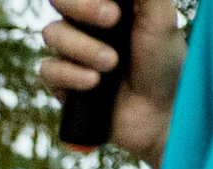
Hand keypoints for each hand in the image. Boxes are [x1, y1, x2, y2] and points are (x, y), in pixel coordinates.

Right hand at [40, 0, 183, 168]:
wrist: (157, 114)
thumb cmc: (165, 63)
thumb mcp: (161, 18)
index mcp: (109, 3)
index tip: (117, 9)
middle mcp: (86, 24)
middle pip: (58, 0)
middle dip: (82, 7)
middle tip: (113, 19)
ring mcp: (71, 52)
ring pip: (51, 33)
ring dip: (82, 47)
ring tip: (111, 64)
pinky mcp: (61, 82)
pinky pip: (47, 69)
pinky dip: (71, 75)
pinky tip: (94, 83)